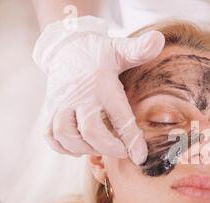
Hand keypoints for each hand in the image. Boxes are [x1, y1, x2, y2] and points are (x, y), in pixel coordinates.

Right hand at [33, 16, 164, 164]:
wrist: (66, 48)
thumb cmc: (99, 54)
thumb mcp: (120, 49)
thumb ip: (139, 49)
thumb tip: (159, 39)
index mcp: (102, 85)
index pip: (118, 116)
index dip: (131, 139)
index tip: (141, 156)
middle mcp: (79, 96)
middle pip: (89, 131)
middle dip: (108, 148)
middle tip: (124, 153)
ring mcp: (61, 104)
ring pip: (66, 135)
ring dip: (84, 148)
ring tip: (102, 149)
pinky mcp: (50, 110)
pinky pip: (50, 135)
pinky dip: (63, 147)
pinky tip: (80, 148)